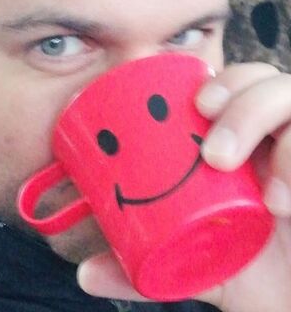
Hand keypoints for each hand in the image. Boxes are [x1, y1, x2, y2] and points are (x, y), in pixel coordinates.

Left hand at [77, 63, 290, 311]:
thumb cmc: (260, 276)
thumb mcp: (200, 267)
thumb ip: (145, 267)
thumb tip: (85, 272)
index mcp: (247, 144)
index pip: (237, 85)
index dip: (222, 80)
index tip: (196, 102)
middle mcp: (281, 139)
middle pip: (268, 80)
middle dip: (244, 100)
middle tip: (217, 152)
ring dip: (270, 123)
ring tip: (260, 186)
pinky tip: (285, 199)